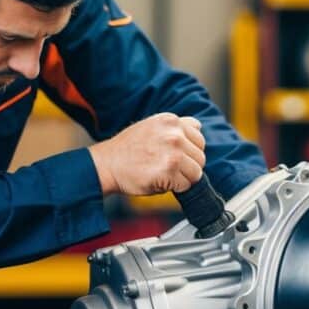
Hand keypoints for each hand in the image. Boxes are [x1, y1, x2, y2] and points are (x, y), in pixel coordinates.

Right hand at [88, 113, 205, 194]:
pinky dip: (175, 187)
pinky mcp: (170, 171)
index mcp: (171, 121)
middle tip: (168, 169)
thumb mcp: (152, 127)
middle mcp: (174, 134)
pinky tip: (160, 181)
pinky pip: (186, 185)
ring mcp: (173, 152)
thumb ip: (175, 130)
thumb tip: (197, 134)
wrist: (107, 165)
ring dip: (183, 178)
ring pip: (196, 172)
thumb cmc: (127, 150)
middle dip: (188, 166)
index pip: (199, 137)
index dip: (189, 151)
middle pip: (200, 156)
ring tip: (165, 175)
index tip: (176, 156)